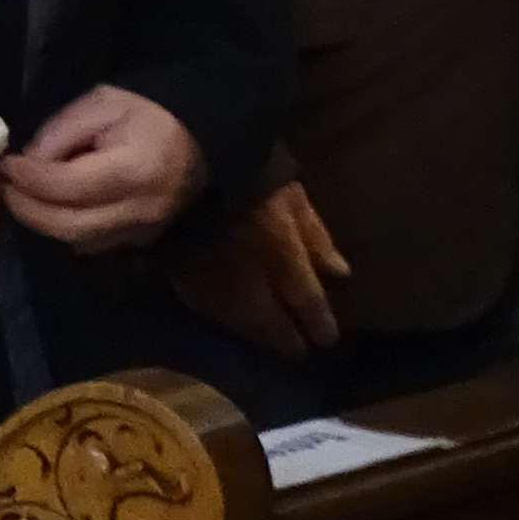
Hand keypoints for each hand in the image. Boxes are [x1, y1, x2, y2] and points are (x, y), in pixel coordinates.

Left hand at [0, 84, 204, 256]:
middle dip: (27, 208)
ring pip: (78, 241)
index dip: (29, 179)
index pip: (68, 187)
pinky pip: (91, 245)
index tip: (6, 164)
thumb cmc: (145, 115)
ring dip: (42, 223)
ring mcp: (143, 232)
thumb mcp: (101, 104)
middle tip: (4, 187)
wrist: (195, 139)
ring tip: (20, 196)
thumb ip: (60, 133)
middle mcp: (140, 211)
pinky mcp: (140, 242)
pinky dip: (63, 230)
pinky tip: (47, 208)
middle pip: (69, 225)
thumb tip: (27, 163)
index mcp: (134, 171)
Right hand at [170, 179, 349, 358]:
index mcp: (282, 256)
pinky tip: (231, 320)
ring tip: (267, 340)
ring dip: (257, 335)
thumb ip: (315, 234)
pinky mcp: (183, 282)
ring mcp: (214, 285)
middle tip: (297, 350)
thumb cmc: (246, 174)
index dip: (320, 324)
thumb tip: (339, 274)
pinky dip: (225, 320)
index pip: (307, 302)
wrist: (179, 169)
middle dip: (287, 339)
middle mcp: (251, 281)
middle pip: (272, 323)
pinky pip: (209, 312)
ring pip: (241, 324)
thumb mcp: (291, 194)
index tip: (327, 339)